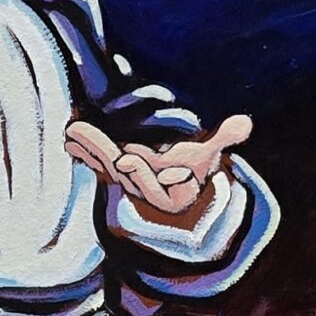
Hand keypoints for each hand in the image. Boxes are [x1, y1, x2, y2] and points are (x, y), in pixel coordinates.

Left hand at [67, 113, 251, 224]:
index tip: (163, 168)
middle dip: (133, 171)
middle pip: (140, 181)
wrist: (166, 189)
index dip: (170, 179)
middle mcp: (148, 191)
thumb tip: (246, 122)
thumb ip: (225, 138)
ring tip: (80, 135)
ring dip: (97, 151)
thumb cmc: (190, 169)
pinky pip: (97, 161)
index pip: (174, 188)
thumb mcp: (209, 155)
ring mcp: (127, 182)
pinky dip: (84, 150)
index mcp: (175, 192)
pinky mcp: (111, 171)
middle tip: (125, 159)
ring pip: (113, 169)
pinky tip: (69, 138)